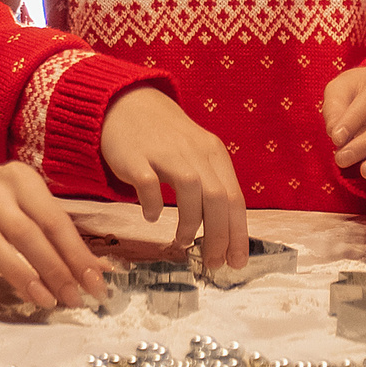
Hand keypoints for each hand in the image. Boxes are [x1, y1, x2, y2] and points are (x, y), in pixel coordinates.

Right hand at [0, 153, 106, 308]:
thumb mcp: (25, 197)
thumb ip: (57, 229)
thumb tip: (98, 267)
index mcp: (20, 180)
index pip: (54, 220)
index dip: (76, 254)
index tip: (95, 282)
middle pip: (27, 234)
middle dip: (54, 270)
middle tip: (73, 298)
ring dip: (23, 277)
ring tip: (46, 301)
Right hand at [100, 87, 247, 269]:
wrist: (127, 104)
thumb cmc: (166, 139)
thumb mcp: (196, 155)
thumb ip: (211, 186)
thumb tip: (226, 232)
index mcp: (213, 153)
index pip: (235, 198)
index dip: (238, 233)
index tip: (236, 262)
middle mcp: (194, 151)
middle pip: (217, 197)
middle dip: (219, 236)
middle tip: (213, 262)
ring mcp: (164, 152)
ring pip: (190, 189)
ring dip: (190, 222)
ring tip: (183, 241)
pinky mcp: (135, 156)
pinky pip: (148, 184)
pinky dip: (152, 205)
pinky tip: (151, 216)